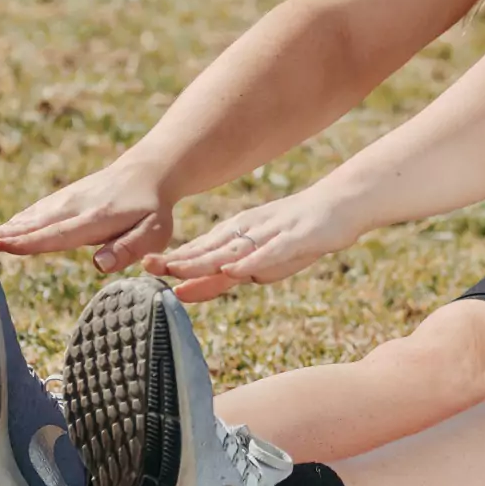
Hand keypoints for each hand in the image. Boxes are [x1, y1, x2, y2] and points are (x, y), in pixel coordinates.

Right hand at [0, 159, 174, 272]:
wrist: (147, 172)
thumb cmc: (153, 211)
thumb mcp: (154, 233)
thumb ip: (129, 249)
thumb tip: (98, 264)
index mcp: (95, 219)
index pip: (56, 235)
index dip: (27, 242)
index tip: (0, 245)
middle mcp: (73, 207)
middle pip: (32, 225)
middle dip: (1, 235)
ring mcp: (64, 201)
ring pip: (28, 218)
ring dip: (0, 230)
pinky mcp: (60, 200)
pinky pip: (32, 213)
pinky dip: (12, 223)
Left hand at [140, 187, 362, 302]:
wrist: (339, 205)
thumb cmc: (301, 232)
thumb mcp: (266, 252)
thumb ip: (242, 266)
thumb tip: (216, 281)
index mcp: (239, 234)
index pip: (201, 251)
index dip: (174, 261)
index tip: (144, 269)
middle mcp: (249, 231)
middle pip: (209, 249)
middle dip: (178, 261)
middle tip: (146, 267)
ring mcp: (271, 234)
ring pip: (232, 250)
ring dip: (203, 262)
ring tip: (178, 271)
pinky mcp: (295, 237)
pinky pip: (271, 251)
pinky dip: (251, 261)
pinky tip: (234, 269)